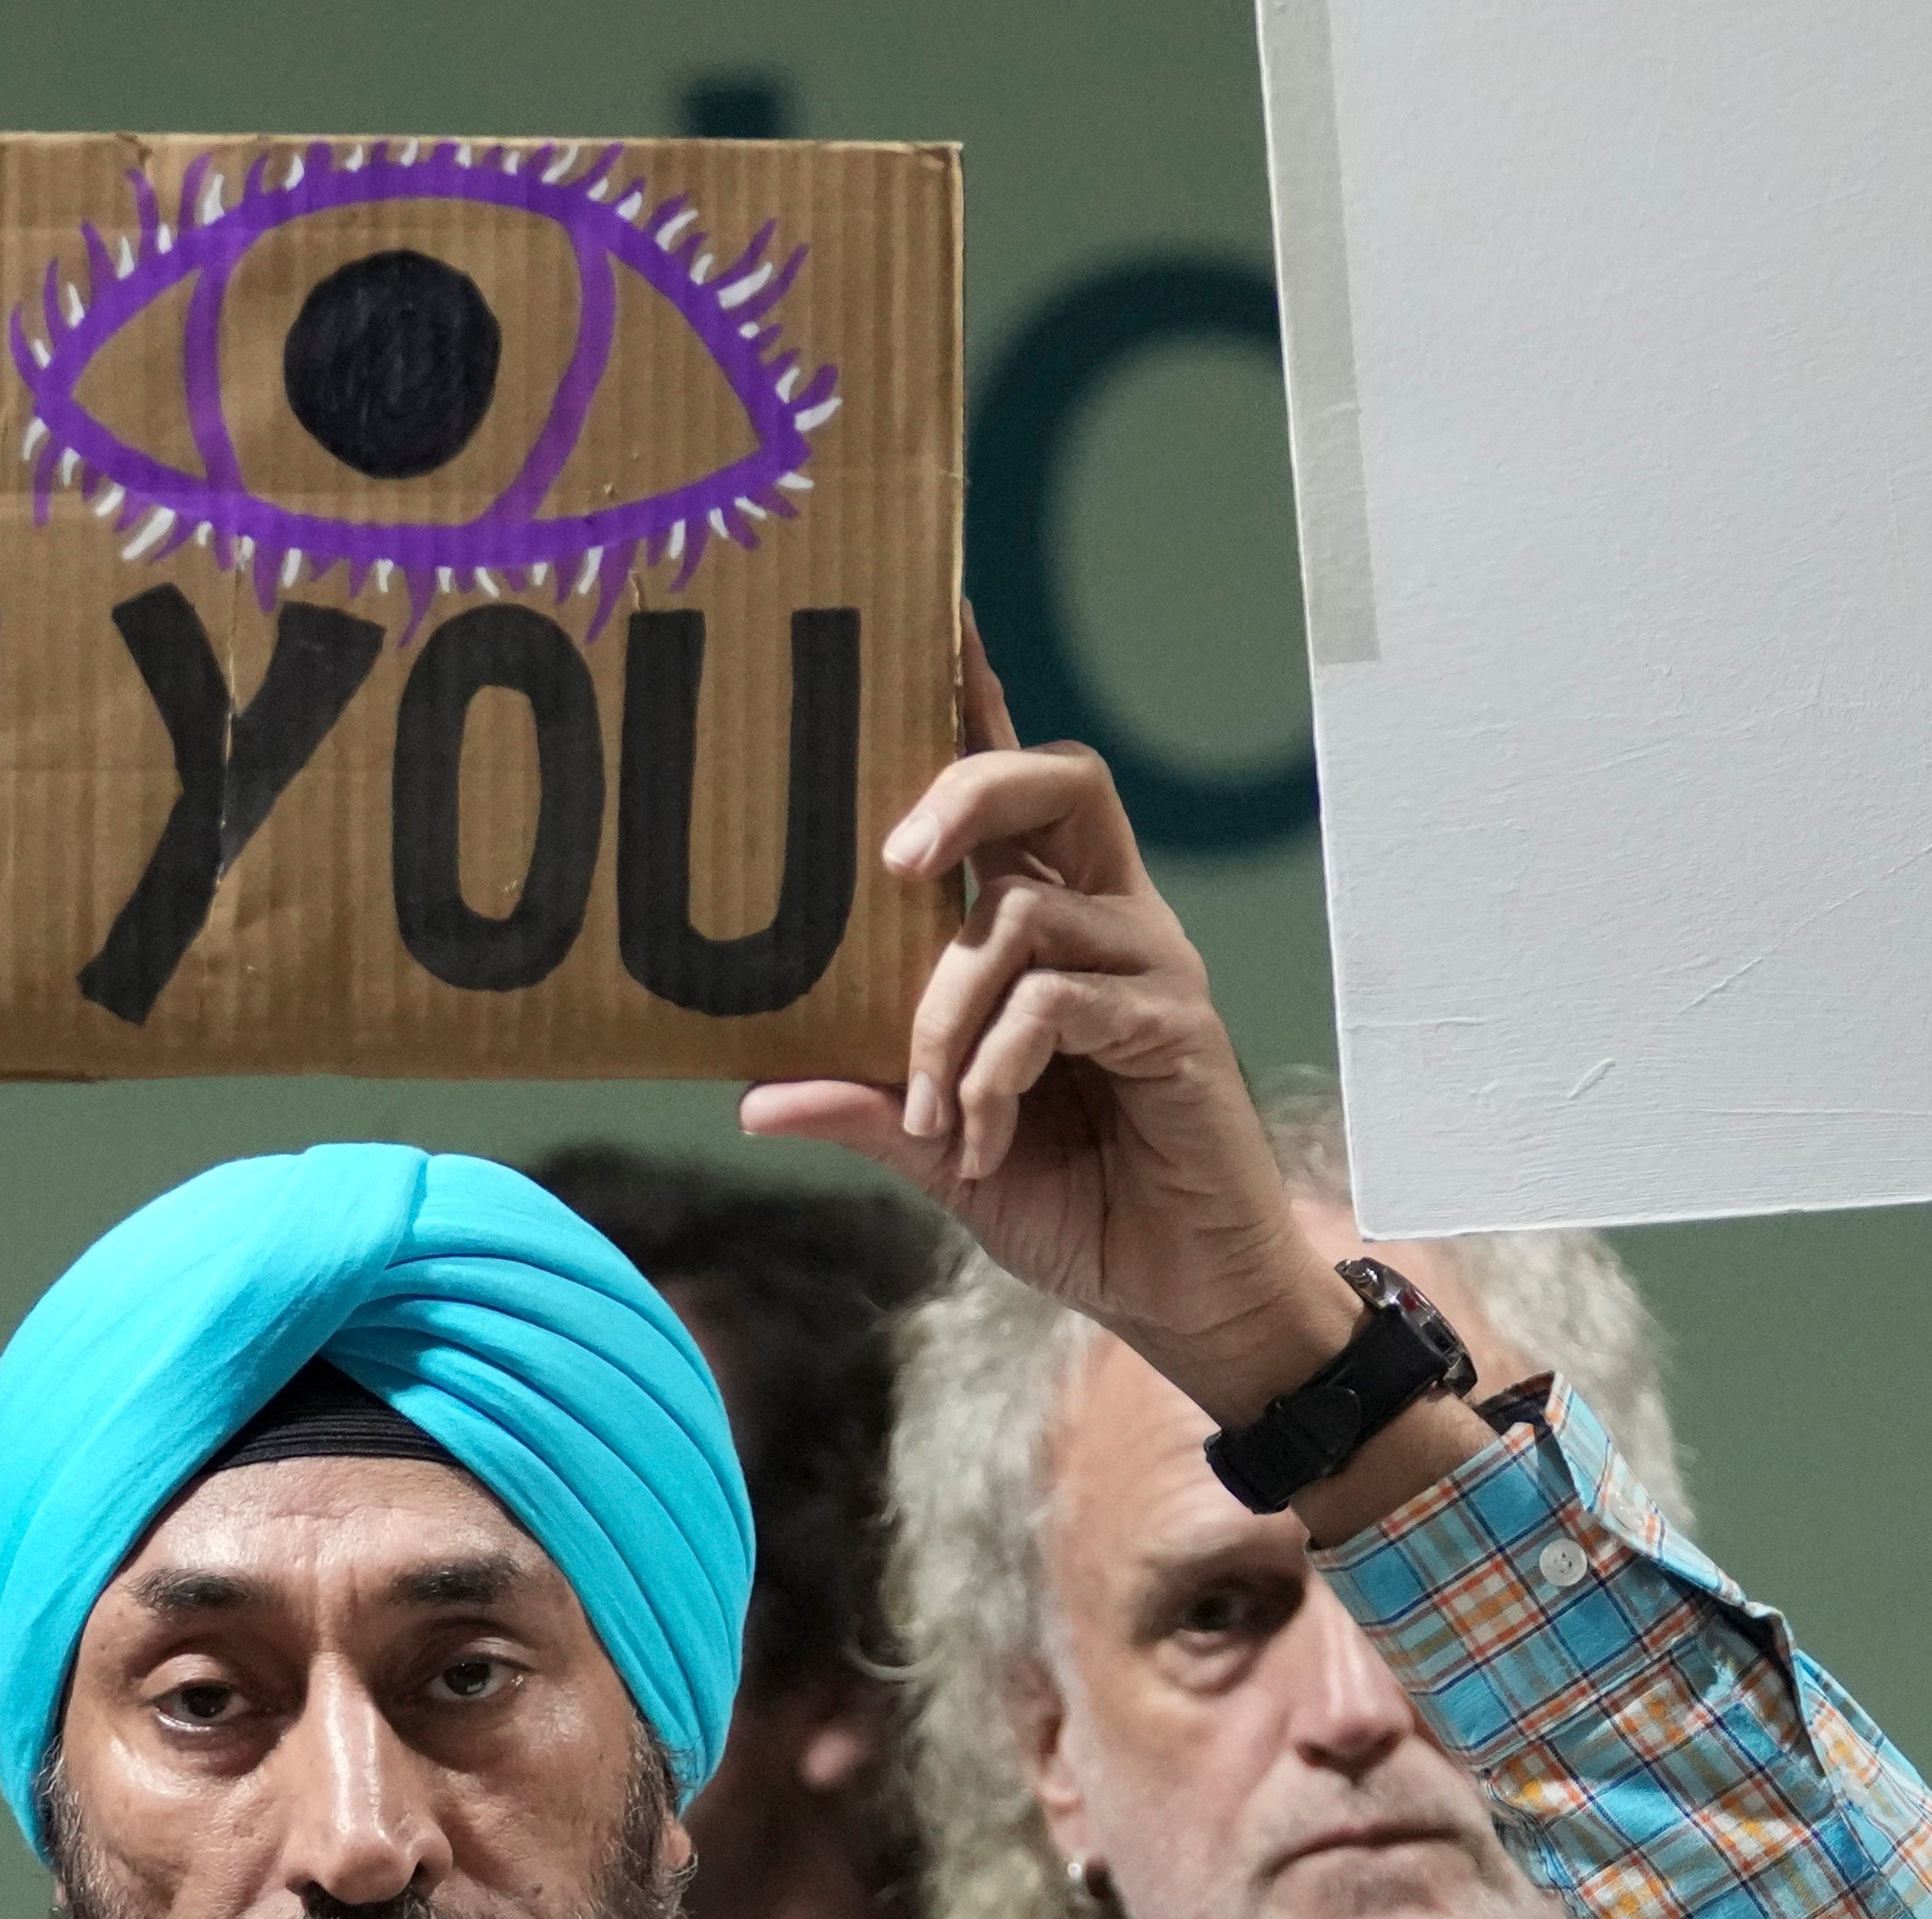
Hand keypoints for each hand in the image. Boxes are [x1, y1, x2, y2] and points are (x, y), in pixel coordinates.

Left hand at [739, 613, 1353, 1429]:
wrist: (1181, 1293)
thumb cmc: (1069, 1200)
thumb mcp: (937, 1150)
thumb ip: (861, 1106)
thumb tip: (750, 1093)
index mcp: (1048, 922)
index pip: (1009, 785)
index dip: (973, 697)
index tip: (929, 611)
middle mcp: (1107, 918)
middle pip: (1052, 781)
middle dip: (962, 793)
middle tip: (887, 863)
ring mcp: (1149, 967)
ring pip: (1024, 918)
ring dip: (944, 1015)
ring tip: (924, 1112)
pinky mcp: (1176, 1028)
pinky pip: (1060, 1006)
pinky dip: (993, 1072)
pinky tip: (973, 1140)